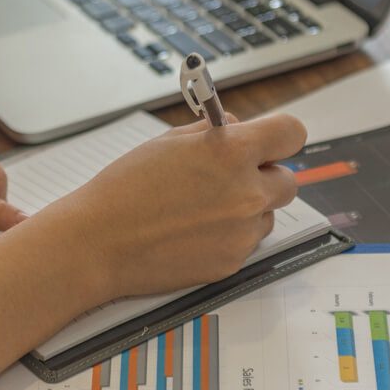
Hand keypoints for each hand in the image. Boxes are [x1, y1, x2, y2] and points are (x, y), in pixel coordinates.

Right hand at [52, 113, 306, 298]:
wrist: (98, 243)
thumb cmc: (126, 188)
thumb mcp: (169, 142)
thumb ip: (214, 131)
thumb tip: (239, 127)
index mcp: (231, 152)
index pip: (291, 133)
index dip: (282, 136)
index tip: (273, 142)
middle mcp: (246, 192)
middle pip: (288, 180)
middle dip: (265, 176)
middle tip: (232, 177)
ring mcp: (242, 232)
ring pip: (267, 214)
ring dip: (248, 209)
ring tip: (201, 209)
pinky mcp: (233, 262)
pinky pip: (246, 242)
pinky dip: (229, 236)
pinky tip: (192, 232)